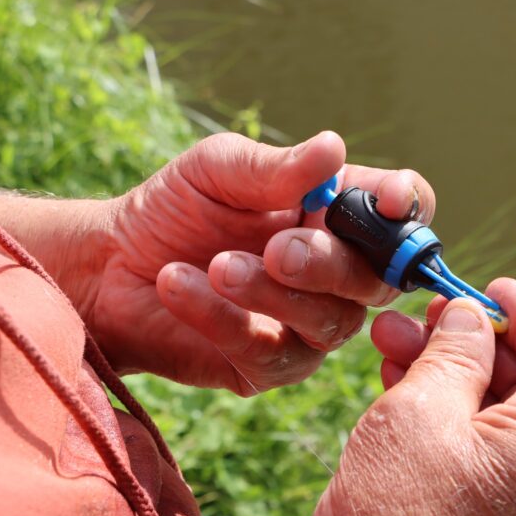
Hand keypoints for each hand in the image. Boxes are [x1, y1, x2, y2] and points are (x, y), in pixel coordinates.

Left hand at [92, 131, 435, 393]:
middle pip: (376, 279)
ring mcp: (310, 326)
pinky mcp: (271, 367)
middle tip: (277, 248)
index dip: (406, 207)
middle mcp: (338, 276)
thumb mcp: (218, 170)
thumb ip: (277, 168)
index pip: (403, 215)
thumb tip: (335, 148)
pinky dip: (224, 319)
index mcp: (339, 219)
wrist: (109, 266)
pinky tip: (178, 285)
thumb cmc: (174, 208)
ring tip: (216, 266)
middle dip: (330, 263)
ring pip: (330, 321)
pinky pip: (271, 353)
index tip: (383, 199)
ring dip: (273, 292)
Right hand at [286, 279, 515, 515]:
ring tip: (398, 354)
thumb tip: (470, 317)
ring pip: (513, 423)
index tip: (490, 289)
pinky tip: (413, 402)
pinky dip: (464, 426)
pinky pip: (502, 462)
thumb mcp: (417, 414)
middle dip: (479, 344)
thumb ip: (456, 351)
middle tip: (425, 320)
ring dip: (461, 382)